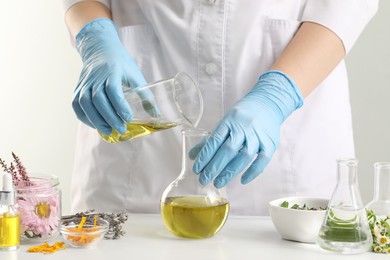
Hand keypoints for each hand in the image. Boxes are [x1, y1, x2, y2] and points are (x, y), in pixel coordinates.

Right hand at [73, 18, 147, 134]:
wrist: (100, 49)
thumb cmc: (121, 63)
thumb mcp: (135, 75)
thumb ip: (145, 95)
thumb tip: (156, 115)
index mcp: (112, 70)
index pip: (113, 89)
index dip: (120, 105)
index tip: (128, 118)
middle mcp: (96, 76)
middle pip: (98, 99)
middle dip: (109, 117)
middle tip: (121, 129)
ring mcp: (85, 82)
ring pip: (85, 103)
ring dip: (96, 119)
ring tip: (108, 131)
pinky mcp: (78, 88)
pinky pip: (76, 105)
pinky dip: (84, 117)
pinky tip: (96, 125)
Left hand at [193, 71, 303, 187]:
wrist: (268, 103)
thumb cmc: (242, 115)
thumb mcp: (225, 122)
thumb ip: (210, 140)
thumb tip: (193, 156)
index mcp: (229, 121)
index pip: (214, 140)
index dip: (204, 156)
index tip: (196, 169)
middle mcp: (244, 127)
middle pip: (228, 150)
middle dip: (214, 167)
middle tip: (204, 180)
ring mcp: (258, 136)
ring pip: (244, 156)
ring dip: (230, 172)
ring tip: (218, 183)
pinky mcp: (270, 143)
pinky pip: (262, 160)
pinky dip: (253, 172)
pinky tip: (242, 181)